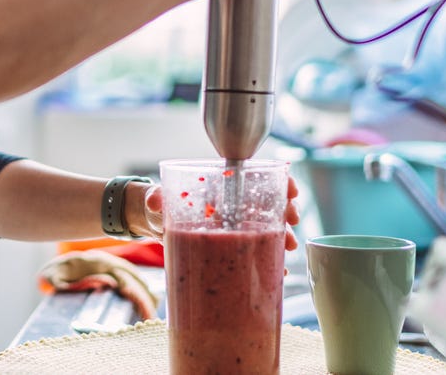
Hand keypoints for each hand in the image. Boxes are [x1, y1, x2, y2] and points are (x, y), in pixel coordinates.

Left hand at [127, 176, 302, 251]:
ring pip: (268, 226)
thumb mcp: (157, 198)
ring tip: (289, 247)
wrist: (154, 223)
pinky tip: (279, 269)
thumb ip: (155, 196)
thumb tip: (154, 200)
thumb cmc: (159, 203)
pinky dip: (269, 259)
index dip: (280, 179)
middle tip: (292, 221)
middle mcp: (233, 204)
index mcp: (221, 186)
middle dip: (287, 210)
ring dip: (283, 235)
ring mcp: (234, 226)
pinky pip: (256, 251)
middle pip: (270, 202)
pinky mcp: (230, 246)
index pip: (258, 176)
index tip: (291, 189)